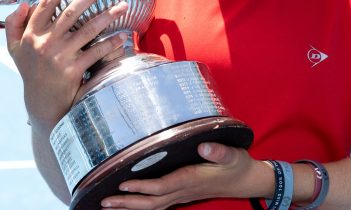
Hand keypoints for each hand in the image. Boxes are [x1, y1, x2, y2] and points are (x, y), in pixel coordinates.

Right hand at [5, 0, 128, 132]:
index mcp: (31, 34)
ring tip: (123, 5)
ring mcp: (59, 57)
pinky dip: (110, 44)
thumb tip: (24, 3)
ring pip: (87, 30)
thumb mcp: (15, 49)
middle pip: (70, 13)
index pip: (46, 5)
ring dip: (107, 16)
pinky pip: (95, 53)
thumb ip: (14, 25)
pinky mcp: (72, 71)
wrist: (40, 103)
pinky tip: (122, 36)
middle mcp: (44, 43)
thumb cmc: (30, 71)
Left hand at [101, 143, 270, 209]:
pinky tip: (127, 204)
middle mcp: (184, 191)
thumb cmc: (238, 164)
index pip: (163, 186)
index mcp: (192, 179)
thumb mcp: (233, 154)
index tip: (123, 183)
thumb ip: (219, 151)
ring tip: (107, 205)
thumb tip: (204, 146)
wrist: (246, 181)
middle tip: (104, 201)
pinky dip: (140, 206)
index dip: (143, 186)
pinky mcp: (181, 194)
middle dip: (127, 203)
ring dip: (129, 207)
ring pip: (152, 206)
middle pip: (151, 202)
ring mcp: (182, 195)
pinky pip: (157, 204)